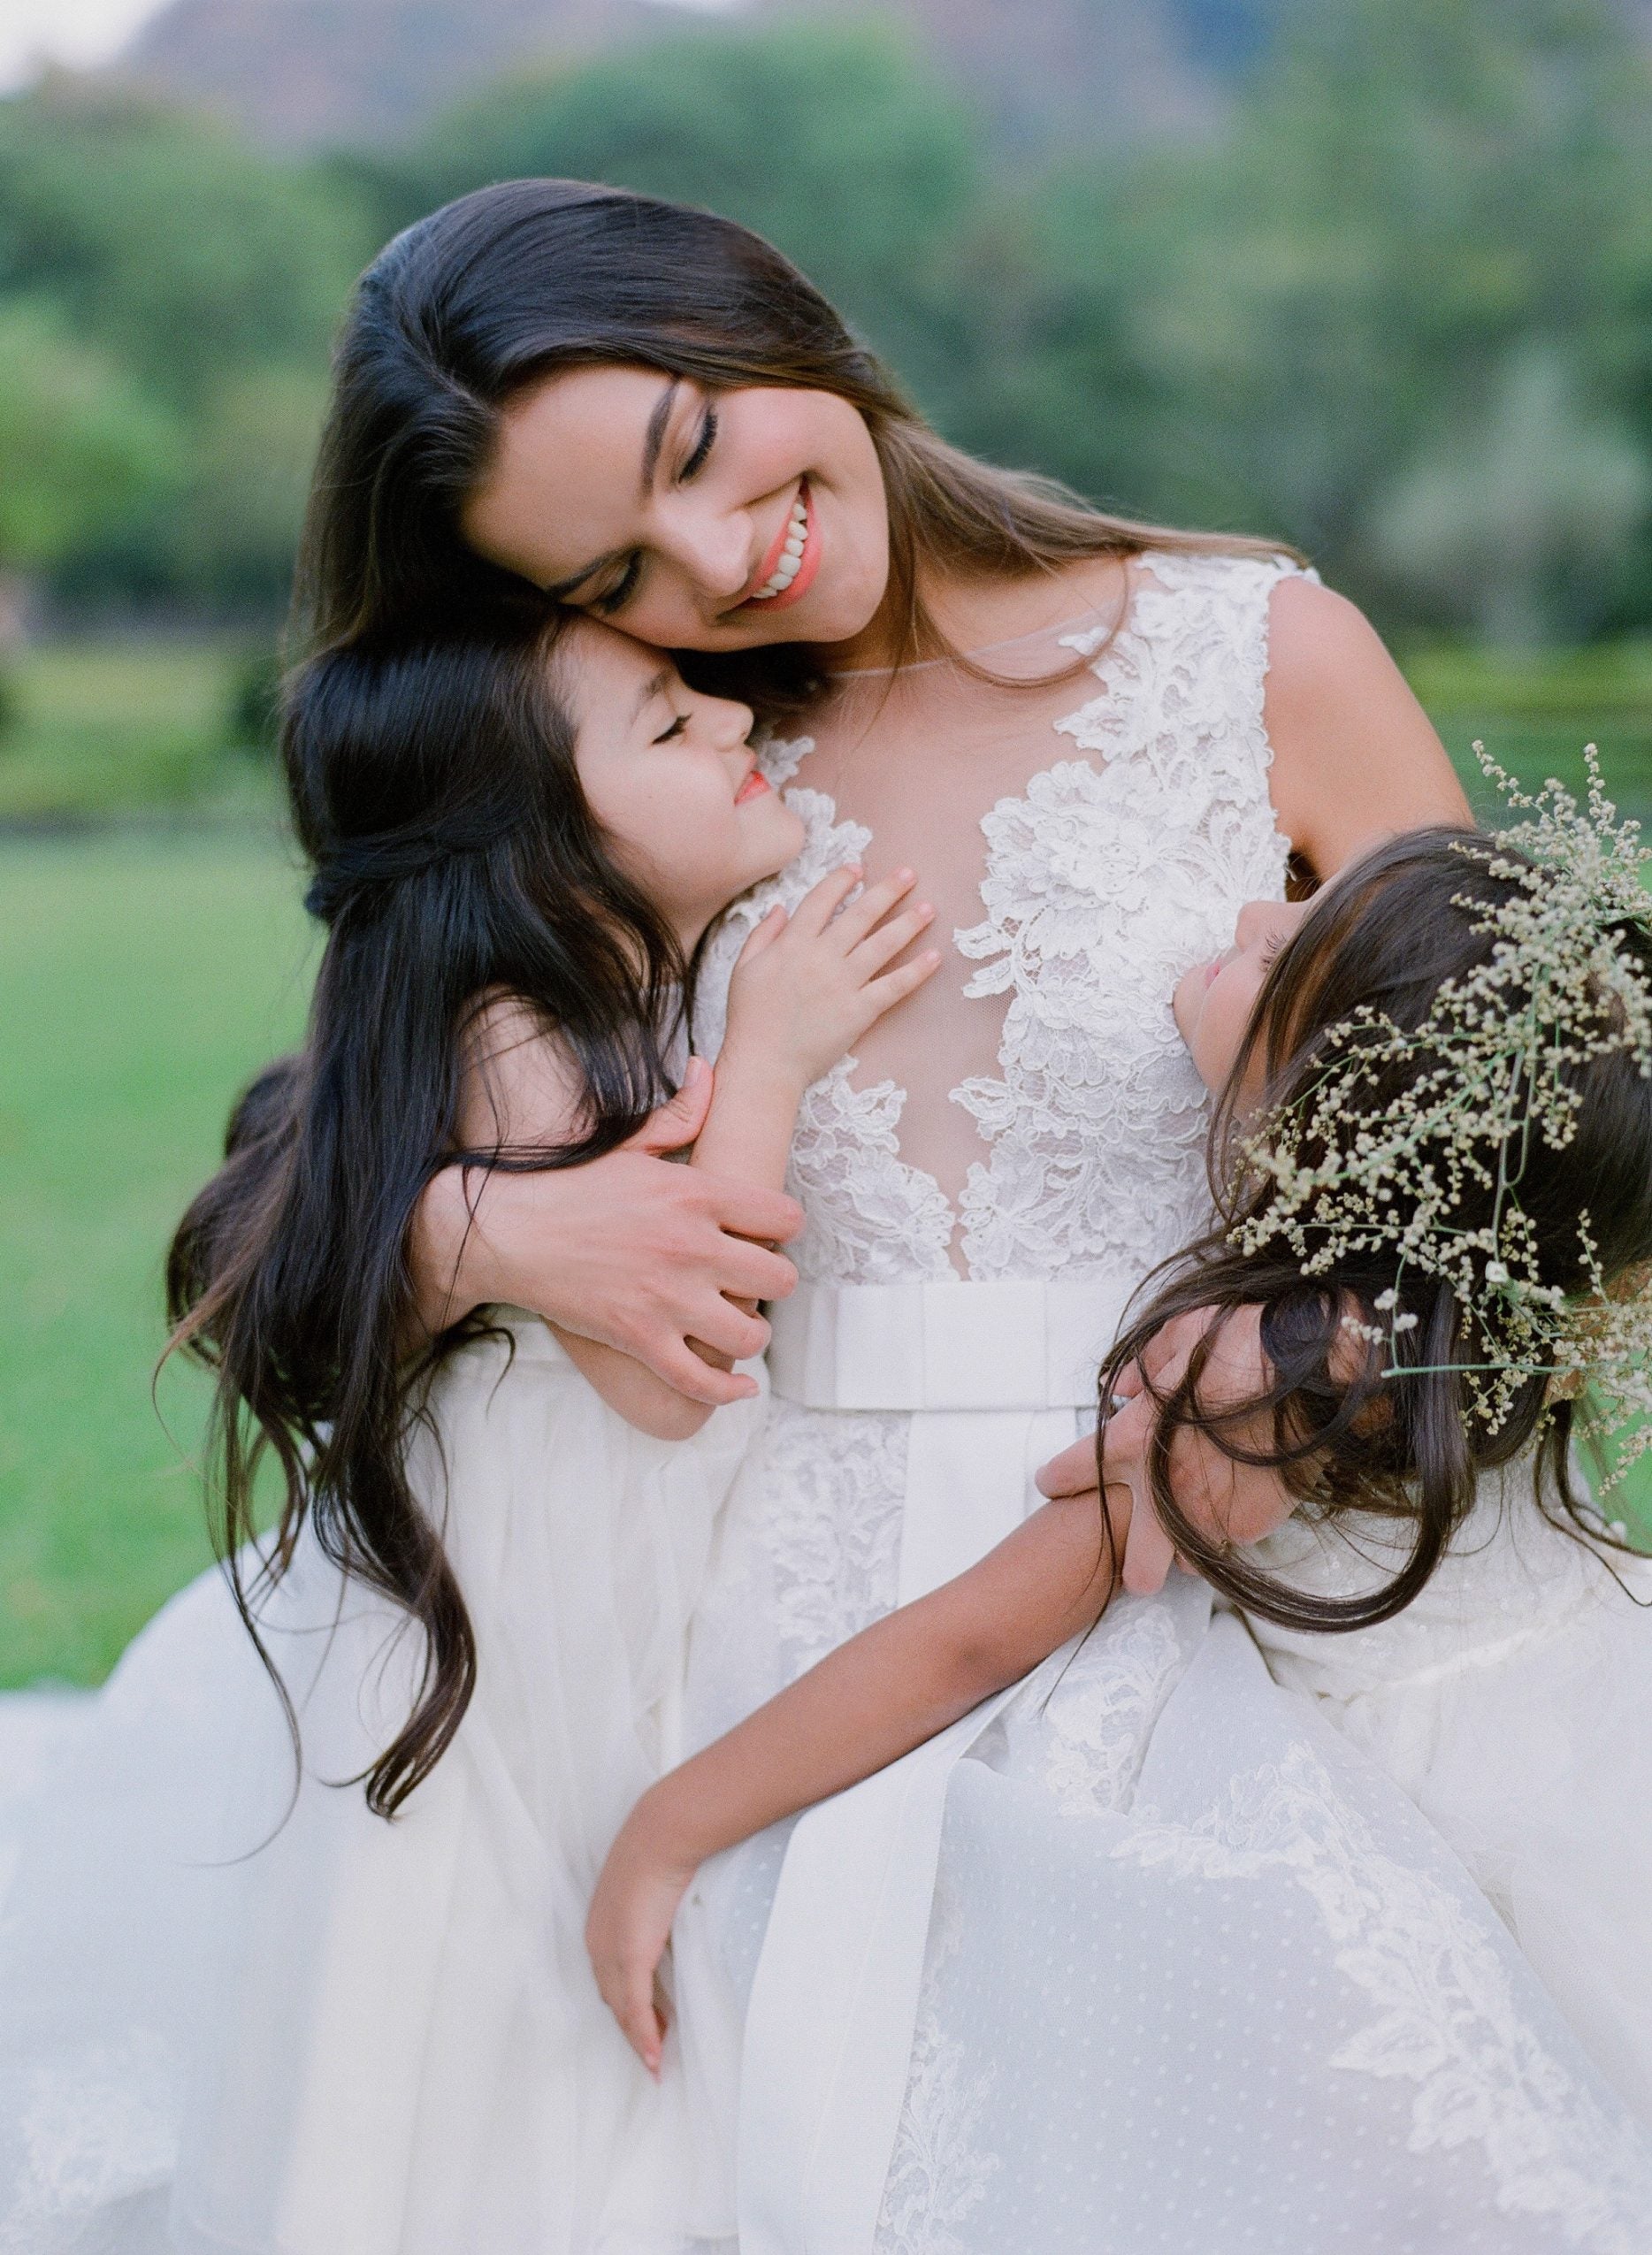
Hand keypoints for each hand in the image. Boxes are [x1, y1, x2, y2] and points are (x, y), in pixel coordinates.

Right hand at [413, 1058, 802, 1403]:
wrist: (508, 1232)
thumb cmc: (571, 1186)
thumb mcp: (630, 1145)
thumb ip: (680, 1113)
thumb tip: (705, 1069)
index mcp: (695, 1194)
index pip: (784, 1218)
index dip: (783, 1230)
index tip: (767, 1235)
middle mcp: (691, 1246)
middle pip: (779, 1277)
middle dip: (772, 1282)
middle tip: (751, 1281)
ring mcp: (667, 1298)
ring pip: (751, 1332)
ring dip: (752, 1332)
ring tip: (739, 1325)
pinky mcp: (640, 1339)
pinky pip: (702, 1380)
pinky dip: (727, 1390)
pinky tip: (737, 1384)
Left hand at [586, 1797, 698, 2076]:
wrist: (662, 1832)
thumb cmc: (663, 1847)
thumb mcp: (651, 1880)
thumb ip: (655, 1901)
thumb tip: (672, 1907)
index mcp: (600, 1923)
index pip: (609, 1977)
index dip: (625, 2002)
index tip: (643, 2021)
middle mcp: (598, 1942)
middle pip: (612, 1999)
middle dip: (631, 2028)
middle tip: (652, 2051)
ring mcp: (611, 1952)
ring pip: (621, 2011)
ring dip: (638, 2040)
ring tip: (654, 2063)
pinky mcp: (630, 1957)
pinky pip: (635, 2009)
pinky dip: (644, 2037)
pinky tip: (654, 2058)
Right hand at [724, 865, 941, 1093]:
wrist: (764, 1064)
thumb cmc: (749, 1018)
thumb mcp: (744, 968)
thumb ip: (763, 934)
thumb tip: (781, 907)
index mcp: (792, 944)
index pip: (822, 900)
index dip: (842, 880)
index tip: (859, 868)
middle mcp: (821, 957)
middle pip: (861, 915)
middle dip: (888, 890)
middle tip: (910, 874)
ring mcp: (843, 984)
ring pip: (883, 944)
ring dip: (909, 923)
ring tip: (929, 908)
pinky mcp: (860, 1011)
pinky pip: (893, 986)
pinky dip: (916, 971)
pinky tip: (935, 957)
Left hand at [1037, 1306, 1298, 1596]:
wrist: (1312, 1370)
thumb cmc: (1244, 1344)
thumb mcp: (1181, 1334)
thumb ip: (1143, 1366)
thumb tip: (1119, 1390)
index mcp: (1133, 1438)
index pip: (1071, 1471)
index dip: (1059, 1478)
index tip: (1053, 1483)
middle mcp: (1163, 1487)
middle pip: (1137, 1564)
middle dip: (1135, 1565)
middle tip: (1139, 1562)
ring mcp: (1208, 1515)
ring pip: (1191, 1559)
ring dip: (1192, 1543)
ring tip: (1204, 1520)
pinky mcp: (1251, 1525)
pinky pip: (1234, 1540)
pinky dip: (1235, 1526)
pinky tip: (1246, 1497)